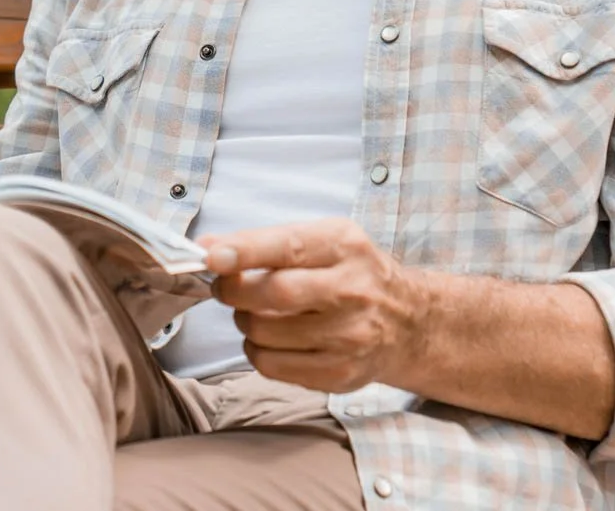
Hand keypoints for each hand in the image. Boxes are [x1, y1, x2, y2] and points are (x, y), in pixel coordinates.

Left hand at [200, 218, 425, 394]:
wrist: (408, 322)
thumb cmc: (350, 274)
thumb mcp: (322, 240)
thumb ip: (266, 242)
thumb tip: (206, 250)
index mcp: (344, 247)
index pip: (288, 247)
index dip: (244, 252)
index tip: (210, 256)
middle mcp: (352, 291)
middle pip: (274, 294)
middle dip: (234, 290)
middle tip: (224, 286)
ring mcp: (349, 337)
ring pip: (265, 332)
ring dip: (244, 321)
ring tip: (257, 312)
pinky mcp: (340, 374)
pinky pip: (271, 366)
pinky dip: (256, 351)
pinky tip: (271, 339)